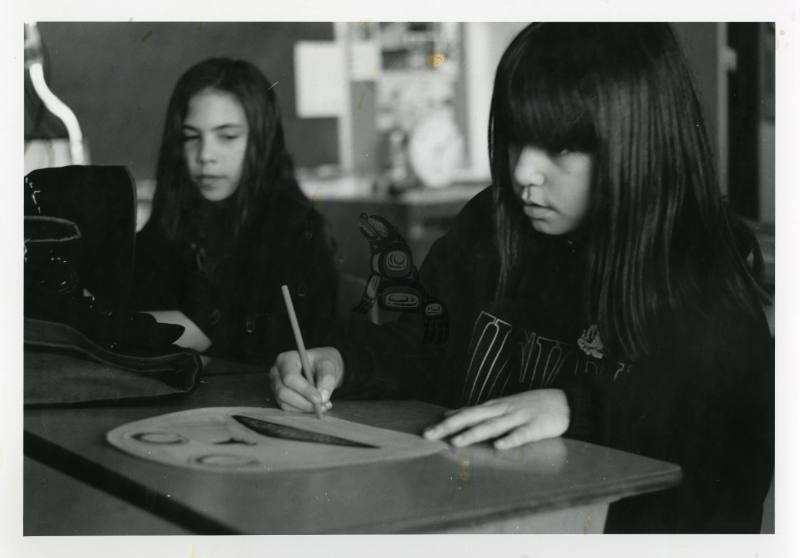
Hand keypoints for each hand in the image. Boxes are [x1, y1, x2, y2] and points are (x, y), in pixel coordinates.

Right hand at [268, 347, 344, 412]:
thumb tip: (322, 397)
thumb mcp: (329, 365)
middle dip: (304, 402)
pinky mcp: (279, 397)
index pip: (290, 377)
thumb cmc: (322, 362)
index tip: (319, 399)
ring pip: (285, 403)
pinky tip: (316, 406)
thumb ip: (327, 378)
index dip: (304, 390)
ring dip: (305, 408)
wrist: (321, 368)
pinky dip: (303, 410)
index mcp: (286, 359)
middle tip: (323, 406)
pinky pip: (288, 409)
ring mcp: (276, 386)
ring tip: (324, 405)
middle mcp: (276, 373)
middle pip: (283, 392)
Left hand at [423, 389, 569, 449]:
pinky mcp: (536, 427)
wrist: (564, 401)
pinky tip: (499, 446)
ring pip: (493, 426)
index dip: (446, 423)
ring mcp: (518, 418)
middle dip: (450, 427)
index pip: (465, 414)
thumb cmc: (528, 405)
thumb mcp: (499, 406)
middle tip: (430, 435)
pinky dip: (510, 439)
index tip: (427, 431)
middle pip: (472, 418)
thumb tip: (450, 415)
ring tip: (457, 441)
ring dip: (474, 433)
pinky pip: (522, 434)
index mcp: (492, 408)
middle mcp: (501, 411)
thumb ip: (476, 413)